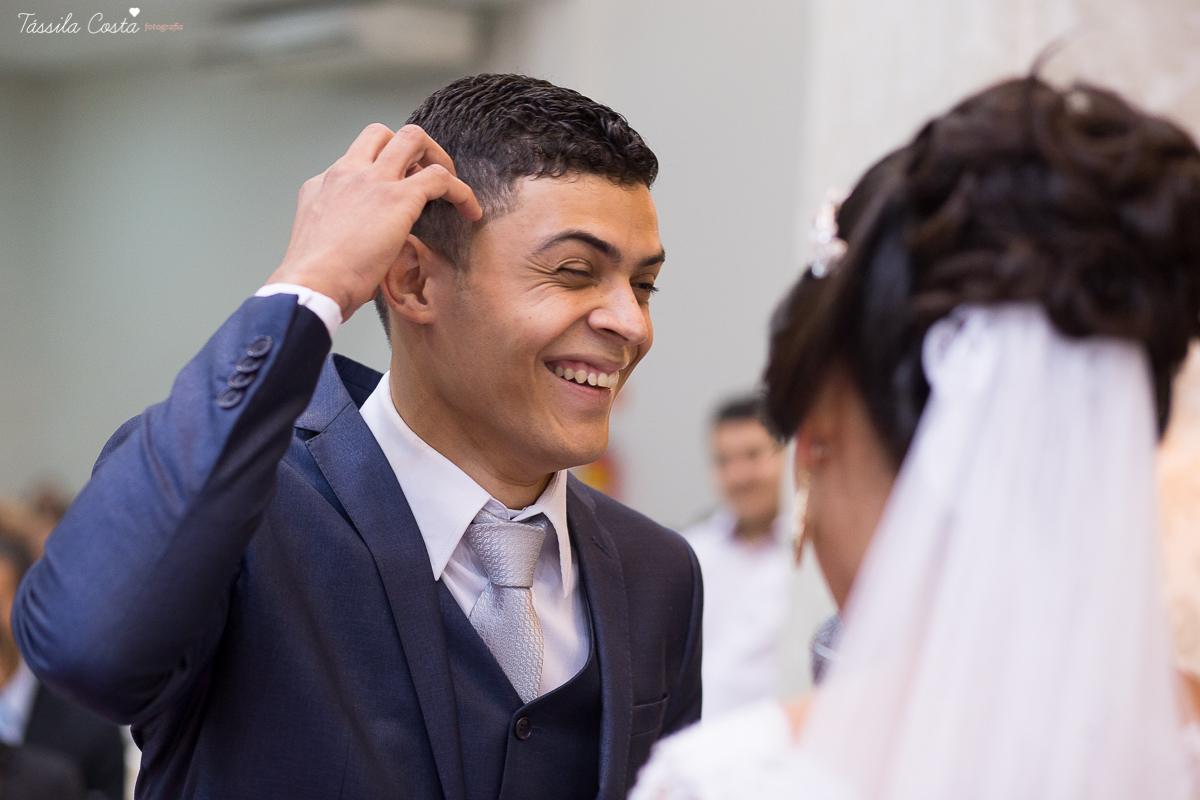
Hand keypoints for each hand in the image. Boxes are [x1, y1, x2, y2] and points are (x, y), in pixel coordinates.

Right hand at [266, 123, 481, 319]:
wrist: (311, 286)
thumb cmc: (315, 280)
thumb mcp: (325, 245)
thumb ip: (347, 235)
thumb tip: (373, 254)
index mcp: (324, 185)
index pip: (356, 160)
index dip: (381, 171)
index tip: (397, 195)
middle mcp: (346, 173)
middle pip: (380, 134)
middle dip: (408, 149)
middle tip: (425, 178)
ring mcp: (372, 180)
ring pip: (412, 138)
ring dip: (437, 157)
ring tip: (451, 189)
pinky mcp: (398, 197)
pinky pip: (440, 178)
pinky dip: (461, 191)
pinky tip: (470, 213)